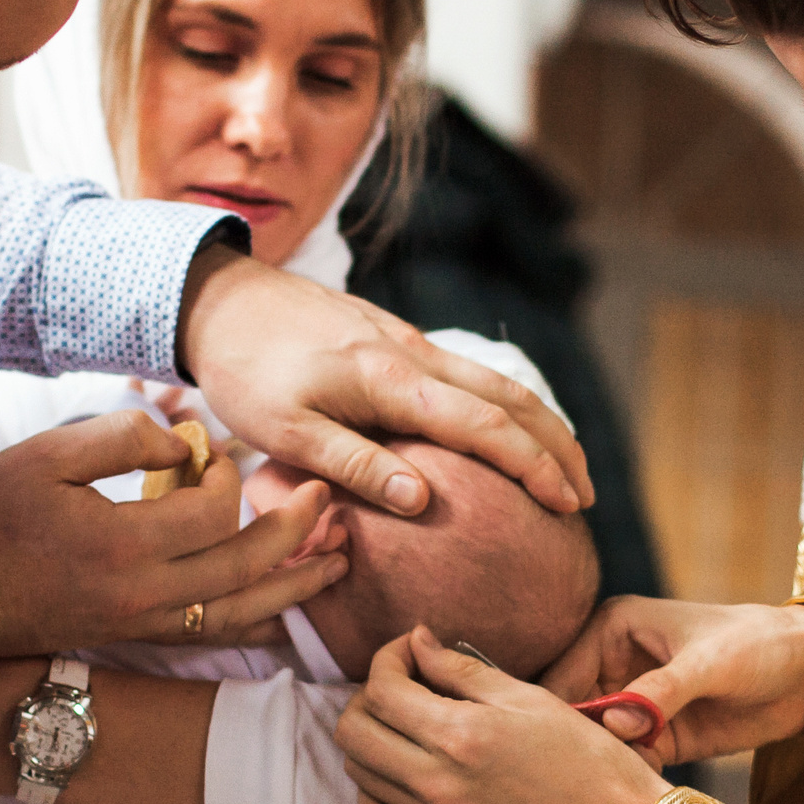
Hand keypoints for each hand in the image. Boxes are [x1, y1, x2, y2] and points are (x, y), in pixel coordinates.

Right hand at [0, 409, 346, 655]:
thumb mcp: (47, 454)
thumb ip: (124, 438)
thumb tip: (186, 442)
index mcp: (124, 544)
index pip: (214, 513)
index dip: (228, 478)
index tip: (215, 455)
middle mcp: (144, 595)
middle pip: (246, 566)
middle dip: (296, 529)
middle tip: (328, 498)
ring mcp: (143, 625)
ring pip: (243, 613)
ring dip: (296, 585)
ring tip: (339, 561)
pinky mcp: (136, 639)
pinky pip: (214, 638)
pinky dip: (259, 621)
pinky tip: (285, 609)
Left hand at [178, 251, 592, 518]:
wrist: (219, 299)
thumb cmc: (245, 371)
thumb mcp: (284, 430)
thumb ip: (354, 465)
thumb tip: (423, 500)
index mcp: (391, 380)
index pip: (485, 426)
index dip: (532, 466)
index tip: (563, 504)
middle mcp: (414, 354)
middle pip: (510, 397)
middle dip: (557, 447)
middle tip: (584, 496)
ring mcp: (410, 342)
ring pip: (495, 381)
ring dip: (539, 424)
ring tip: (566, 467)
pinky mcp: (398, 339)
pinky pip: (469, 374)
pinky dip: (508, 406)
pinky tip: (510, 431)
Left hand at [336, 627, 669, 803]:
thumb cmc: (590, 763)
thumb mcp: (531, 700)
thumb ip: (464, 670)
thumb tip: (419, 643)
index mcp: (460, 737)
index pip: (382, 688)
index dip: (389, 657)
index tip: (414, 647)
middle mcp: (436, 783)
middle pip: (354, 730)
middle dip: (369, 694)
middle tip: (404, 681)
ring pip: (358, 773)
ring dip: (369, 737)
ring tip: (404, 722)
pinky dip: (373, 791)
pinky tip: (401, 772)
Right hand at [539, 597, 803, 764]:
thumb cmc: (759, 645)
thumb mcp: (710, 663)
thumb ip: (661, 691)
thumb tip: (615, 723)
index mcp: (613, 628)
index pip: (564, 673)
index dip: (555, 711)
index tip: (551, 748)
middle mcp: (614, 663)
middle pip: (574, 712)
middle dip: (575, 743)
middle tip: (574, 775)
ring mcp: (634, 702)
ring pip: (598, 740)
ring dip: (602, 763)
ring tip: (604, 784)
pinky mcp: (658, 735)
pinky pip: (629, 759)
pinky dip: (629, 774)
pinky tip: (638, 785)